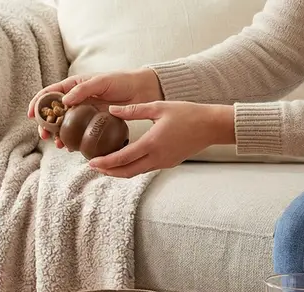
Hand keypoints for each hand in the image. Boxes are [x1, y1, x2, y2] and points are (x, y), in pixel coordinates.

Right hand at [28, 68, 163, 147]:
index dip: (38, 103)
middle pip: (53, 113)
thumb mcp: (101, 81)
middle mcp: (75, 99)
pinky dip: (72, 140)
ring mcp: (83, 112)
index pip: (49, 93)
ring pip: (63, 125)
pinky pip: (78, 133)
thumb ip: (82, 89)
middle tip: (44, 135)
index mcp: (73, 86)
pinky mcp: (92, 123)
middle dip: (45, 125)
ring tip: (59, 144)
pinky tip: (71, 147)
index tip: (32, 115)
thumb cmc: (122, 81)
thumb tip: (63, 102)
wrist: (143, 91)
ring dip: (58, 136)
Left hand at [88, 102, 234, 177]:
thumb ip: (134, 110)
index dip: (104, 162)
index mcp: (152, 143)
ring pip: (135, 172)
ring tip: (105, 166)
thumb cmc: (188, 113)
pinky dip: (132, 167)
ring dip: (119, 171)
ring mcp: (163, 162)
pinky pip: (145, 169)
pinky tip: (125, 161)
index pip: (122, 158)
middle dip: (108, 171)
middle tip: (93, 167)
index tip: (91, 162)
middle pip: (126, 172)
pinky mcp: (168, 163)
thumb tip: (111, 110)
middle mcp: (156, 157)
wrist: (212, 126)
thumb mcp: (159, 107)